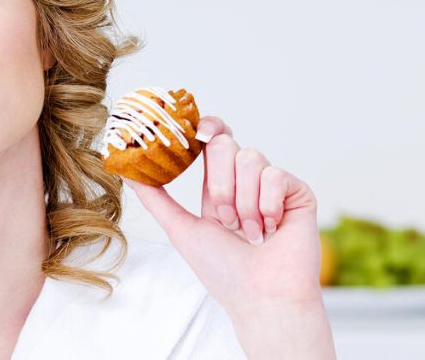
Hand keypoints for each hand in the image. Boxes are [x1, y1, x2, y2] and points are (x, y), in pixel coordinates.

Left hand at [122, 116, 322, 315]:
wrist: (262, 297)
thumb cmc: (223, 271)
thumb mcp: (180, 229)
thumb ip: (155, 197)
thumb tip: (126, 170)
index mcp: (219, 186)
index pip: (213, 140)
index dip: (206, 127)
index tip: (195, 131)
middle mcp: (246, 181)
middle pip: (226, 144)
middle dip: (220, 184)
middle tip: (225, 220)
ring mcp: (273, 186)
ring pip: (251, 157)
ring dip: (243, 202)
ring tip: (249, 232)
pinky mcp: (298, 193)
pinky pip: (276, 175)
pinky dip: (268, 206)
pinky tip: (271, 230)